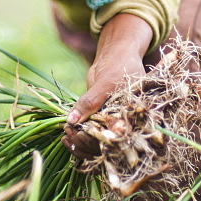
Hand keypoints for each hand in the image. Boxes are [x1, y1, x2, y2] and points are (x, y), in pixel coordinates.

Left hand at [61, 14, 151, 157]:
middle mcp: (125, 125)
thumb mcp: (105, 83)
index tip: (79, 136)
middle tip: (69, 134)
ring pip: (96, 142)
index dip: (97, 141)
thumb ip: (90, 101)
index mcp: (133, 120)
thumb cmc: (119, 66)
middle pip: (105, 145)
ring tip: (66, 134)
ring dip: (80, 141)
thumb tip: (71, 121)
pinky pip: (91, 134)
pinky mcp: (101, 120)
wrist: (116, 56)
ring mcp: (113, 123)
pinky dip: (79, 136)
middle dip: (86, 142)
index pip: (116, 141)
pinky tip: (67, 134)